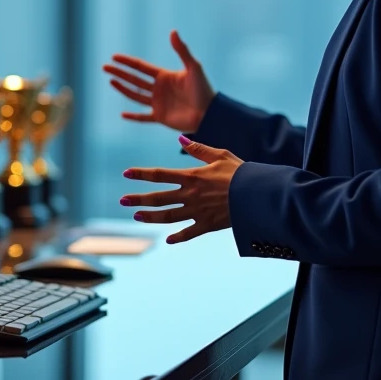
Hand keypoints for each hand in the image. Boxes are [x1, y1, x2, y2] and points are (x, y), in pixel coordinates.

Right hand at [103, 30, 214, 132]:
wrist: (210, 113)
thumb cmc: (204, 89)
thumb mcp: (193, 66)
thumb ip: (182, 50)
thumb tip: (173, 31)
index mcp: (164, 76)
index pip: (141, 67)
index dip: (127, 62)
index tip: (114, 57)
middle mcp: (159, 89)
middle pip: (134, 79)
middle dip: (120, 73)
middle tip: (105, 67)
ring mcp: (158, 103)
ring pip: (136, 95)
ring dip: (123, 89)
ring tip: (111, 81)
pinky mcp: (161, 117)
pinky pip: (144, 117)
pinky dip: (133, 116)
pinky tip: (122, 114)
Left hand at [120, 137, 241, 243]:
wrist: (258, 195)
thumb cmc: (241, 172)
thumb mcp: (220, 155)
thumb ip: (199, 149)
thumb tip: (180, 140)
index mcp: (192, 176)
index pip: (160, 175)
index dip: (141, 174)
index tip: (126, 174)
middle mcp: (190, 195)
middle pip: (158, 198)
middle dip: (139, 199)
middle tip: (122, 201)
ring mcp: (198, 212)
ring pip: (168, 216)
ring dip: (151, 216)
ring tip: (137, 216)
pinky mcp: (208, 225)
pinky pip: (189, 233)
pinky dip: (178, 237)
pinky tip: (168, 239)